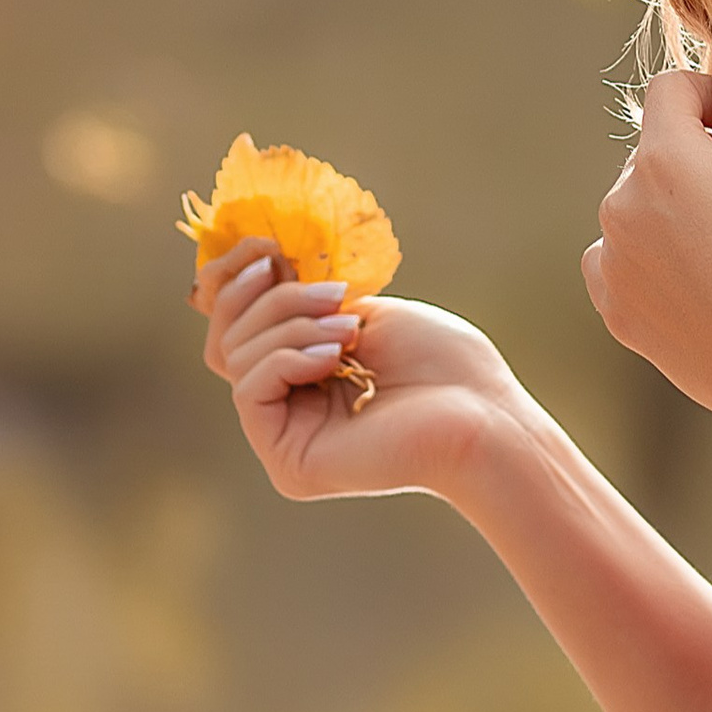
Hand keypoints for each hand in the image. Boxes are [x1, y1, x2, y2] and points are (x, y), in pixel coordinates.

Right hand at [192, 240, 530, 504]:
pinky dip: (286, 356)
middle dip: (271, 298)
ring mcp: (284, 438)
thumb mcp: (365, 311)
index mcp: (303, 374)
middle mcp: (287, 409)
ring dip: (290, 323)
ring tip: (350, 328)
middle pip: (228, 337)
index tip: (267, 249)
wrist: (483, 417)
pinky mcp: (287, 461)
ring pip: (237, 356)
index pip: (234, 326)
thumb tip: (250, 267)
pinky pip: (250, 388)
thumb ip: (304, 300)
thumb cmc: (444, 365)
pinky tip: (335, 355)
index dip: (235, 282)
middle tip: (333, 292)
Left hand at [581, 67, 711, 449]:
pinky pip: (626, 257)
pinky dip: (658, 257)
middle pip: (656, 149)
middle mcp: (620, 205)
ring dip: (679, 208)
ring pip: (641, 205)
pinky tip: (707, 284)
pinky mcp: (615, 309)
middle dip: (703, 156)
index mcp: (665, 163)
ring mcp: (611, 261)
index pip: (670, 89)